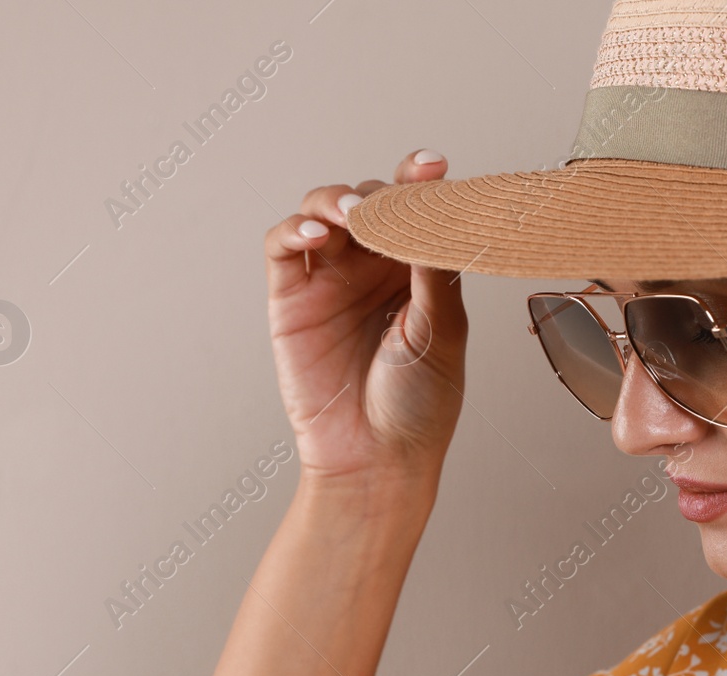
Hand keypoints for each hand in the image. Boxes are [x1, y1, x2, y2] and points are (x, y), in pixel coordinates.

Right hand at [264, 150, 466, 482]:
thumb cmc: (419, 405)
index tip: (433, 165)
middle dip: (381, 193)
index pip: (419, 210)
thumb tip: (436, 209)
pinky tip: (318, 234)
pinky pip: (285, 247)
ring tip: (352, 214)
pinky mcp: (291, 297)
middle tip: (393, 203)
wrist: (375, 459)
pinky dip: (297, 229)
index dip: (421, 181)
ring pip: (324, 211)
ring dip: (336, 200)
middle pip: (371, 200)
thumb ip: (434, 268)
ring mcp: (331, 279)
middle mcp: (375, 268)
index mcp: (420, 271)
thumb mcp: (441, 331)